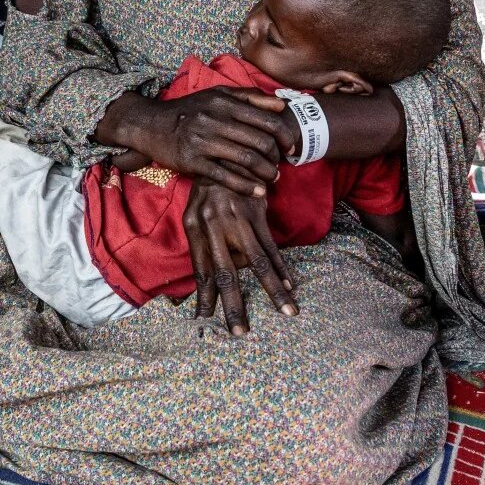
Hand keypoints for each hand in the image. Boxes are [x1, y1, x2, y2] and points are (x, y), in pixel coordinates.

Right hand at [100, 88, 295, 196]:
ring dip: (266, 173)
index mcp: (224, 102)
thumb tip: (281, 105)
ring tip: (273, 178)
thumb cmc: (190, 110)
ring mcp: (202, 141)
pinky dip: (246, 186)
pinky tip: (259, 192)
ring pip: (246, 159)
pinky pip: (225, 176)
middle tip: (282, 165)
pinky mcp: (192, 161)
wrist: (151, 125)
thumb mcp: (217, 95)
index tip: (291, 146)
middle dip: (276, 157)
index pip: (266, 119)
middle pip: (259, 141)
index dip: (284, 135)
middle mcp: (214, 119)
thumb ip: (249, 97)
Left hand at [183, 181, 296, 333]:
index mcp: (194, 228)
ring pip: (257, 263)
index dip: (204, 296)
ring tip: (286, 312)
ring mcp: (237, 220)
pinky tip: (289, 285)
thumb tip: (209, 283)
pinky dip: (281, 268)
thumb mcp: (196, 213)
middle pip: (225, 273)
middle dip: (233, 305)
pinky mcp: (257, 213)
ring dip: (272, 291)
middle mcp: (213, 226)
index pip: (200, 271)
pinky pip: (271, 246)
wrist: (227, 151)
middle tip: (239, 332)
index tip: (206, 319)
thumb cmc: (209, 188)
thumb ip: (203, 245)